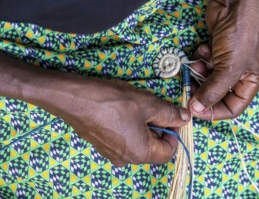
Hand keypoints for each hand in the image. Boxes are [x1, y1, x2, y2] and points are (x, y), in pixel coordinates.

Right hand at [59, 79, 189, 166]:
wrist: (74, 98)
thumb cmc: (113, 102)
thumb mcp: (147, 104)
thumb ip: (169, 113)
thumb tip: (185, 118)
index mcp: (140, 154)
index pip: (168, 151)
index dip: (174, 133)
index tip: (171, 115)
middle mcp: (126, 160)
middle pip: (153, 147)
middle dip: (158, 127)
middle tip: (152, 106)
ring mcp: (112, 153)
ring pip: (138, 142)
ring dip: (143, 125)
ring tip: (135, 106)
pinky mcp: (101, 145)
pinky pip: (124, 139)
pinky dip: (130, 126)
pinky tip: (122, 110)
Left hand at [189, 0, 258, 119]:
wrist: (234, 2)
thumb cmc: (241, 36)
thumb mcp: (230, 67)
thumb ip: (213, 91)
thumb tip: (197, 109)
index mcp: (250, 82)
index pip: (232, 108)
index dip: (214, 112)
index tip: (195, 110)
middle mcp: (238, 75)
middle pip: (216, 94)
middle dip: (202, 90)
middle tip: (188, 88)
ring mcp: (225, 62)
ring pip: (206, 79)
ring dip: (199, 73)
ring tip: (197, 64)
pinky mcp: (214, 51)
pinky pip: (202, 63)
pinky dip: (200, 58)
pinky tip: (203, 49)